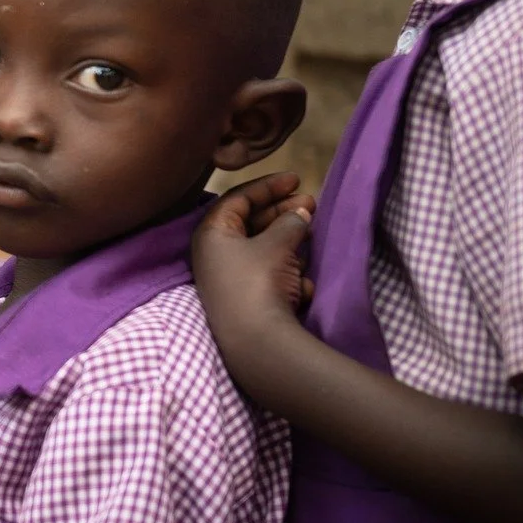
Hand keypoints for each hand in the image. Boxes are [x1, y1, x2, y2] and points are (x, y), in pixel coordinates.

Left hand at [192, 173, 315, 370]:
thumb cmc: (258, 282)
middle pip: (250, 222)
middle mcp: (213, 254)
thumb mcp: (277, 244)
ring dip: (288, 243)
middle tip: (311, 204)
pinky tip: (302, 284)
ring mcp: (227, 279)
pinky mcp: (244, 301)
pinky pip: (267, 276)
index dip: (268, 186)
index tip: (296, 179)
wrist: (256, 343)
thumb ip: (290, 223)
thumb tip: (300, 213)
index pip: (237, 198)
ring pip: (262, 250)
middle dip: (282, 212)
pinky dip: (286, 274)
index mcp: (211, 233)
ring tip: (311, 235)